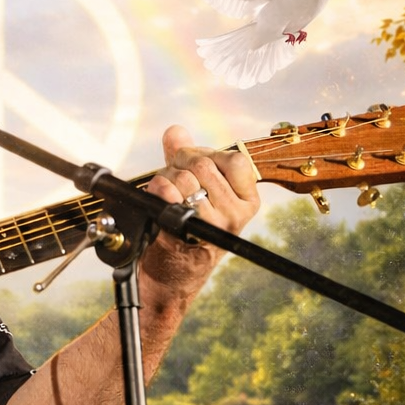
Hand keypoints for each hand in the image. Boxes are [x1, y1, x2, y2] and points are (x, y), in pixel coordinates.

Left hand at [139, 124, 260, 301]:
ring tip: (166, 191)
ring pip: (185, 178)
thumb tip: (175, 131)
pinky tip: (158, 196)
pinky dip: (158, 189)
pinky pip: (170, 194)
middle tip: (172, 174)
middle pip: (204, 165)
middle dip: (179, 163)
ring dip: (166, 178)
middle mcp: (236, 213)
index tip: (192, 162)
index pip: (235, 160)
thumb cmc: (186, 228)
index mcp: (247, 200)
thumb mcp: (197, 190)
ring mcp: (215, 225)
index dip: (206, 153)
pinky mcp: (190, 232)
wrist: (174, 273)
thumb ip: (186, 157)